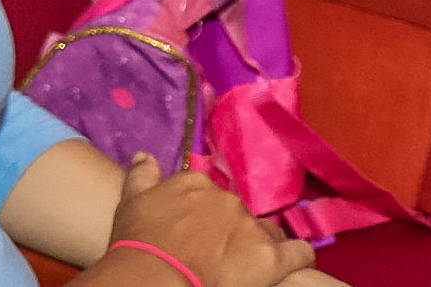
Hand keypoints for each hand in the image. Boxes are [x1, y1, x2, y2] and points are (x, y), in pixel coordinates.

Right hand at [108, 152, 316, 286]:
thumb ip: (142, 175)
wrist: (154, 277)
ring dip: (262, 244)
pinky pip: (299, 253)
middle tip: (221, 252)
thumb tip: (146, 156)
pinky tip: (295, 262)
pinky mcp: (271, 258)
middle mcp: (227, 200)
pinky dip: (299, 257)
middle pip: (241, 214)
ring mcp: (251, 228)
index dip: (209, 213)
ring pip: (269, 232)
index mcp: (196, 183)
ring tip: (252, 262)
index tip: (202, 229)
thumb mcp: (131, 202)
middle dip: (235, 230)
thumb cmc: (138, 243)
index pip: (211, 193)